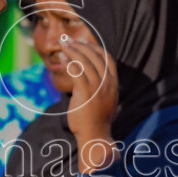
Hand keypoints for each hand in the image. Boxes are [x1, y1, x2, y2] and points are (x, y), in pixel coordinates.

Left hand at [62, 36, 117, 170]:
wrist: (95, 136)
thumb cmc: (97, 119)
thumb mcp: (106, 99)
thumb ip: (102, 86)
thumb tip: (93, 74)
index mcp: (114, 83)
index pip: (107, 58)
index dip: (95, 48)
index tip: (83, 43)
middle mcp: (108, 83)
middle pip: (95, 57)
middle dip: (81, 45)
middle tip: (68, 40)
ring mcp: (97, 88)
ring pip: (85, 62)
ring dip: (73, 51)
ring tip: (63, 45)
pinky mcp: (85, 93)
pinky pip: (77, 73)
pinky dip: (69, 63)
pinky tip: (63, 59)